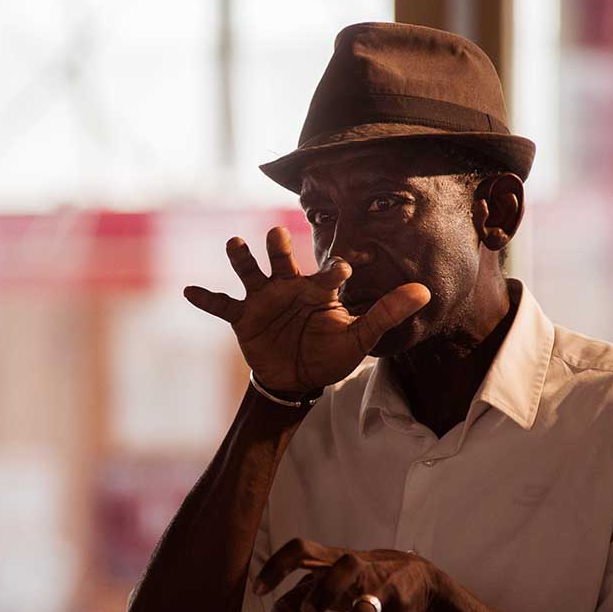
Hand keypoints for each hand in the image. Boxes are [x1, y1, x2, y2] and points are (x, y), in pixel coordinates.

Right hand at [183, 226, 430, 392]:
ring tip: (235, 243)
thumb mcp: (360, 335)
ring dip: (242, 258)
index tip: (344, 266)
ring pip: (250, 272)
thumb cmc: (331, 353)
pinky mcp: (243, 318)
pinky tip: (188, 291)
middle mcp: (289, 286)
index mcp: (319, 289)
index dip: (335, 270)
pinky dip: (206, 298)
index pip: (327, 274)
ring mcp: (264, 300)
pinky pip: (222, 305)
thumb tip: (425, 292)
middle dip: (280, 246)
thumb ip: (387, 313)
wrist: (298, 378)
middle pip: (283, 258)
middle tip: (278, 233)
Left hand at [253, 538, 440, 611]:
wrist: (420, 578)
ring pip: (363, 611)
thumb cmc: (363, 577)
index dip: (278, 566)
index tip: (259, 590)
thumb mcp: (331, 579)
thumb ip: (298, 599)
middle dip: (324, 591)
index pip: (303, 549)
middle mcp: (359, 568)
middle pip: (344, 567)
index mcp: (335, 558)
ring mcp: (381, 589)